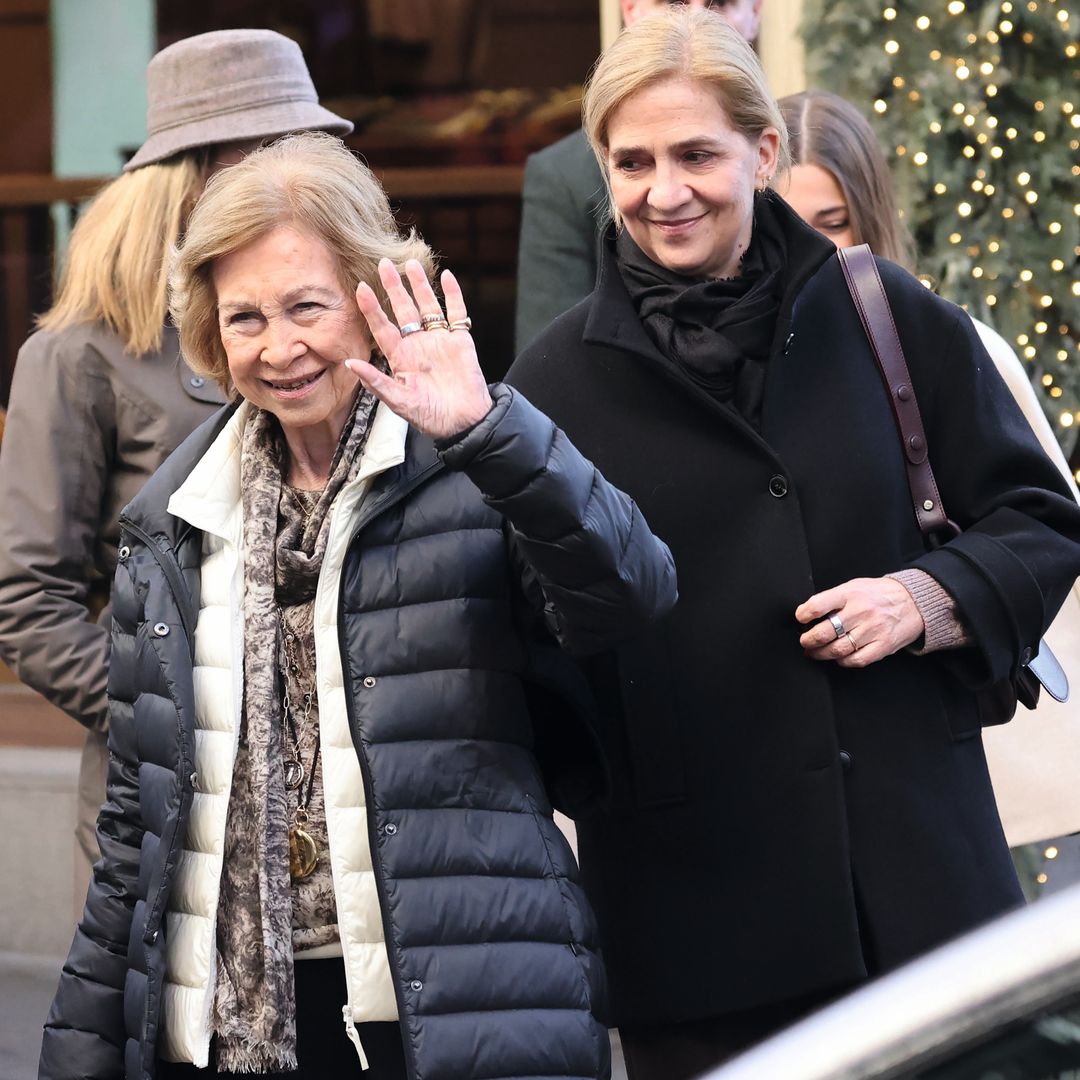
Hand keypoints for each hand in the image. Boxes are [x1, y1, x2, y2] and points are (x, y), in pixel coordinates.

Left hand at [346, 258, 492, 438]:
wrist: (463, 422)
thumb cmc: (430, 416)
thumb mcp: (399, 402)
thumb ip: (376, 382)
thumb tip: (349, 365)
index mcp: (400, 357)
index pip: (382, 327)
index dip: (372, 309)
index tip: (361, 288)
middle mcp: (418, 345)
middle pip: (403, 310)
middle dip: (394, 287)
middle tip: (384, 264)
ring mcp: (439, 340)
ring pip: (428, 306)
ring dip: (420, 285)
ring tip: (411, 263)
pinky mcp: (460, 341)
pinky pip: (457, 313)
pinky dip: (453, 295)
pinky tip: (447, 277)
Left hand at [795, 576, 924, 667]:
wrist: (914, 601)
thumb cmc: (879, 594)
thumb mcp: (854, 587)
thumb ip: (833, 599)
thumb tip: (808, 614)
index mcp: (850, 594)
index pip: (818, 605)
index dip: (803, 615)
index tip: (800, 619)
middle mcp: (861, 612)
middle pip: (825, 632)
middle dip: (808, 640)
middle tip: (804, 641)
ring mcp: (872, 630)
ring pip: (838, 649)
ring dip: (821, 654)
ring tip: (814, 652)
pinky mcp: (883, 646)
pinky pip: (856, 660)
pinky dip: (842, 661)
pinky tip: (837, 657)